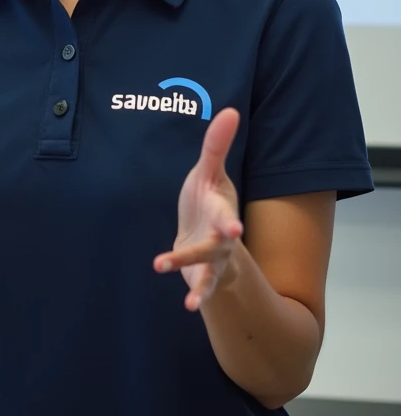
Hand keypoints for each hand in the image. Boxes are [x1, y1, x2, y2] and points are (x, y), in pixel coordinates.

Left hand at [153, 107, 242, 310]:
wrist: (206, 232)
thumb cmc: (206, 200)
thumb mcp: (208, 172)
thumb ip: (216, 145)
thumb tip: (230, 109)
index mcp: (221, 211)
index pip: (226, 215)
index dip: (230, 222)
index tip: (235, 229)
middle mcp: (221, 238)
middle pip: (222, 244)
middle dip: (223, 246)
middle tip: (230, 244)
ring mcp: (213, 259)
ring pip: (208, 268)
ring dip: (199, 279)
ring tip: (180, 288)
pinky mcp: (201, 274)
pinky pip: (201, 286)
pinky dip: (197, 295)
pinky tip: (189, 306)